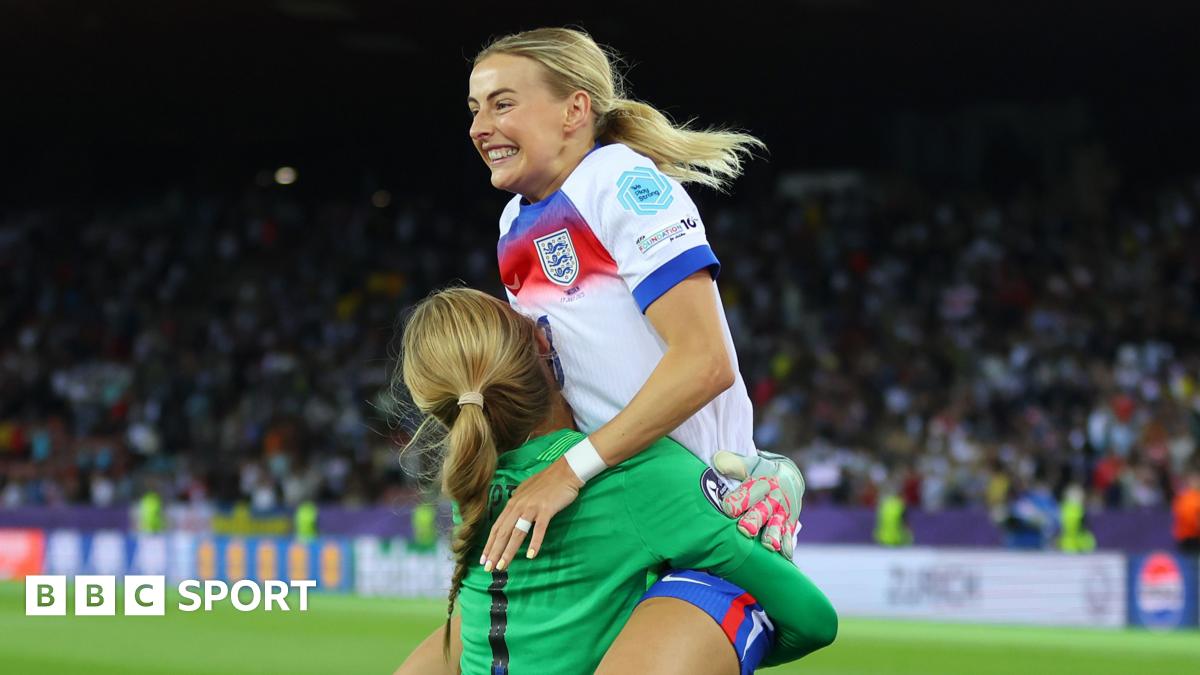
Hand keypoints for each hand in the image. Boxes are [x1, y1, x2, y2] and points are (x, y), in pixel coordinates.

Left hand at [480, 457, 582, 571]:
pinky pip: (539, 529)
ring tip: (503, 566)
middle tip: (488, 568)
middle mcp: (518, 506)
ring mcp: (532, 508)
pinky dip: (534, 543)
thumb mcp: (525, 492)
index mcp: (513, 503)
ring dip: (508, 551)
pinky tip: (530, 555)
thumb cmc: (546, 482)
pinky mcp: (546, 510)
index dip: (489, 544)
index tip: (484, 559)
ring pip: (517, 533)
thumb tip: (510, 515)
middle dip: (494, 552)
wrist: (565, 471)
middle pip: (503, 532)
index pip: (496, 527)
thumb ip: (517, 504)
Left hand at [713, 450, 805, 558]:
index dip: (737, 501)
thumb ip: (733, 464)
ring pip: (776, 526)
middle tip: (745, 530)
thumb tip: (717, 461)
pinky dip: (786, 546)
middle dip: (754, 521)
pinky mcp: (789, 524)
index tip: (728, 508)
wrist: (790, 476)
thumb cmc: (760, 472)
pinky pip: (788, 537)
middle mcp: (773, 499)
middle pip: (762, 511)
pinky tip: (784, 556)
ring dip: (772, 536)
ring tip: (768, 545)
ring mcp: (782, 513)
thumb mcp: (749, 464)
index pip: (747, 493)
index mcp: (761, 482)